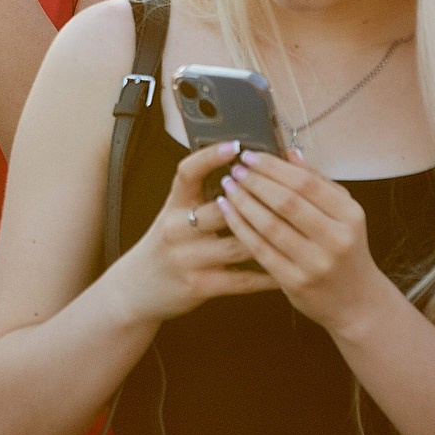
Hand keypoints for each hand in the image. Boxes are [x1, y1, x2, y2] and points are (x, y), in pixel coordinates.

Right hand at [109, 140, 280, 324]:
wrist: (136, 289)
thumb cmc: (167, 247)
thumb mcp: (175, 216)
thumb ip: (204, 196)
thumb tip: (246, 171)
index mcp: (173, 205)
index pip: (187, 172)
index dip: (210, 156)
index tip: (236, 145)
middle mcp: (176, 228)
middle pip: (223, 208)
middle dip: (258, 201)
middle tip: (291, 195)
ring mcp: (186, 258)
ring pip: (238, 244)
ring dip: (270, 237)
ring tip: (298, 230)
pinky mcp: (198, 286)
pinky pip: (241, 279)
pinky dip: (267, 275)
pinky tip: (287, 269)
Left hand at [214, 148, 388, 332]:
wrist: (356, 302)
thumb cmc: (346, 250)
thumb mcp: (344, 214)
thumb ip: (319, 182)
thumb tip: (289, 153)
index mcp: (350, 215)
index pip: (306, 183)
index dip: (273, 167)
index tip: (250, 156)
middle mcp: (336, 239)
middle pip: (287, 202)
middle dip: (255, 182)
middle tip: (234, 169)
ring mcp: (316, 263)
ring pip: (270, 226)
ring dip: (244, 202)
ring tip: (228, 187)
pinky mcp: (296, 283)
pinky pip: (261, 250)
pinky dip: (241, 228)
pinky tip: (228, 212)